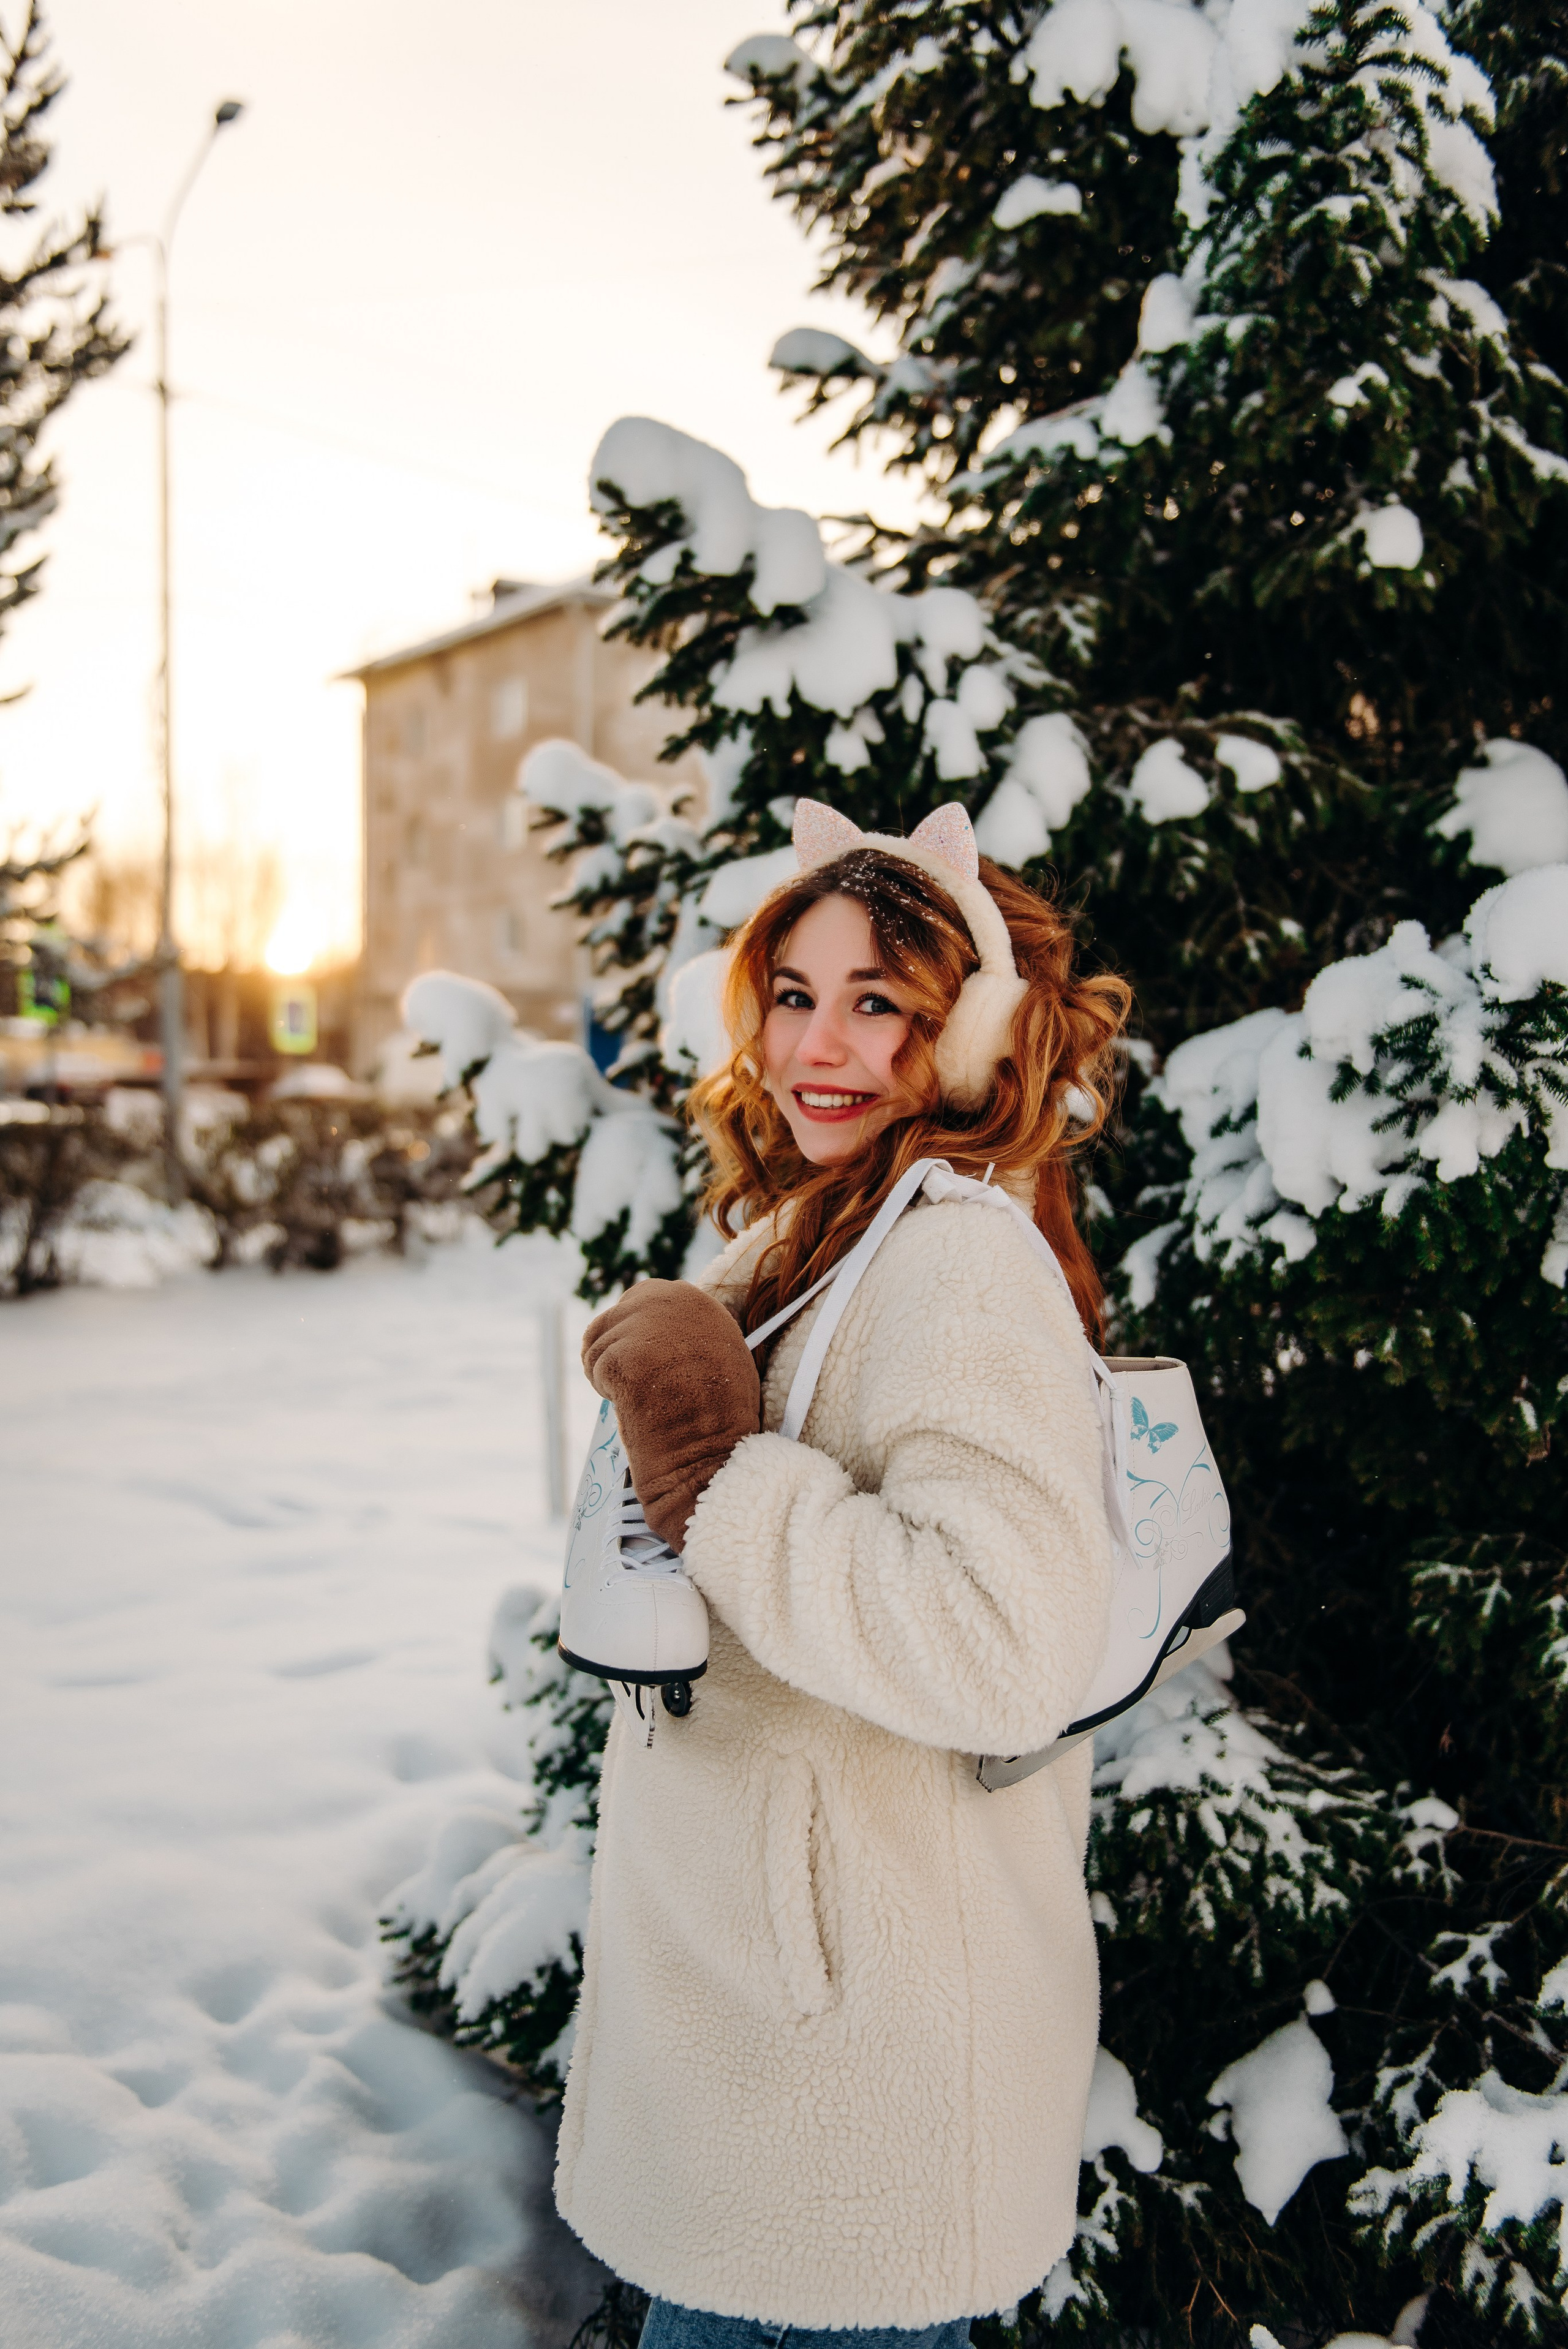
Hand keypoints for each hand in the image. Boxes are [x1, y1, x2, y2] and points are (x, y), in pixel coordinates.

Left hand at [583, 1280, 760, 1551]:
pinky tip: (635, 1406)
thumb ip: (685, 1330)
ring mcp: (647, 1326)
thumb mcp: (717, 1353)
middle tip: (639, 1387)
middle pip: (614, 1317)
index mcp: (696, 1300)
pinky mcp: (623, 1354)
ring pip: (598, 1343)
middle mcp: (672, 1301)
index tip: (646, 1365)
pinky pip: (595, 1368)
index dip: (636, 1335)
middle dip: (616, 1351)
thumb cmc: (718, 1417)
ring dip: (609, 1373)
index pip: (645, 1298)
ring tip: (643, 1399)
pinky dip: (606, 1391)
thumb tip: (653, 1331)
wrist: (712, 1454)